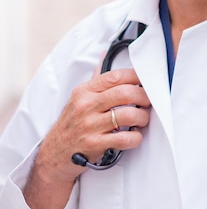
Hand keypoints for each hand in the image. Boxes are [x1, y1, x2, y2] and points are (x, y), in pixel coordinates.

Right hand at [23, 69, 150, 208]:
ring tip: (142, 120)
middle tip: (149, 102)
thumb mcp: (78, 98)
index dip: (136, 77)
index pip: (115, 76)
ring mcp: (89, 125)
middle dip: (144, 97)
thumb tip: (104, 55)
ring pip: (128, 115)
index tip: (146, 81)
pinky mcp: (94, 144)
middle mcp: (86, 106)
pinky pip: (123, 139)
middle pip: (125, 93)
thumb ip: (96, 79)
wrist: (54, 153)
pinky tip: (135, 137)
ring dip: (142, 117)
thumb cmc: (72, 124)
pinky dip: (135, 138)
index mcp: (84, 91)